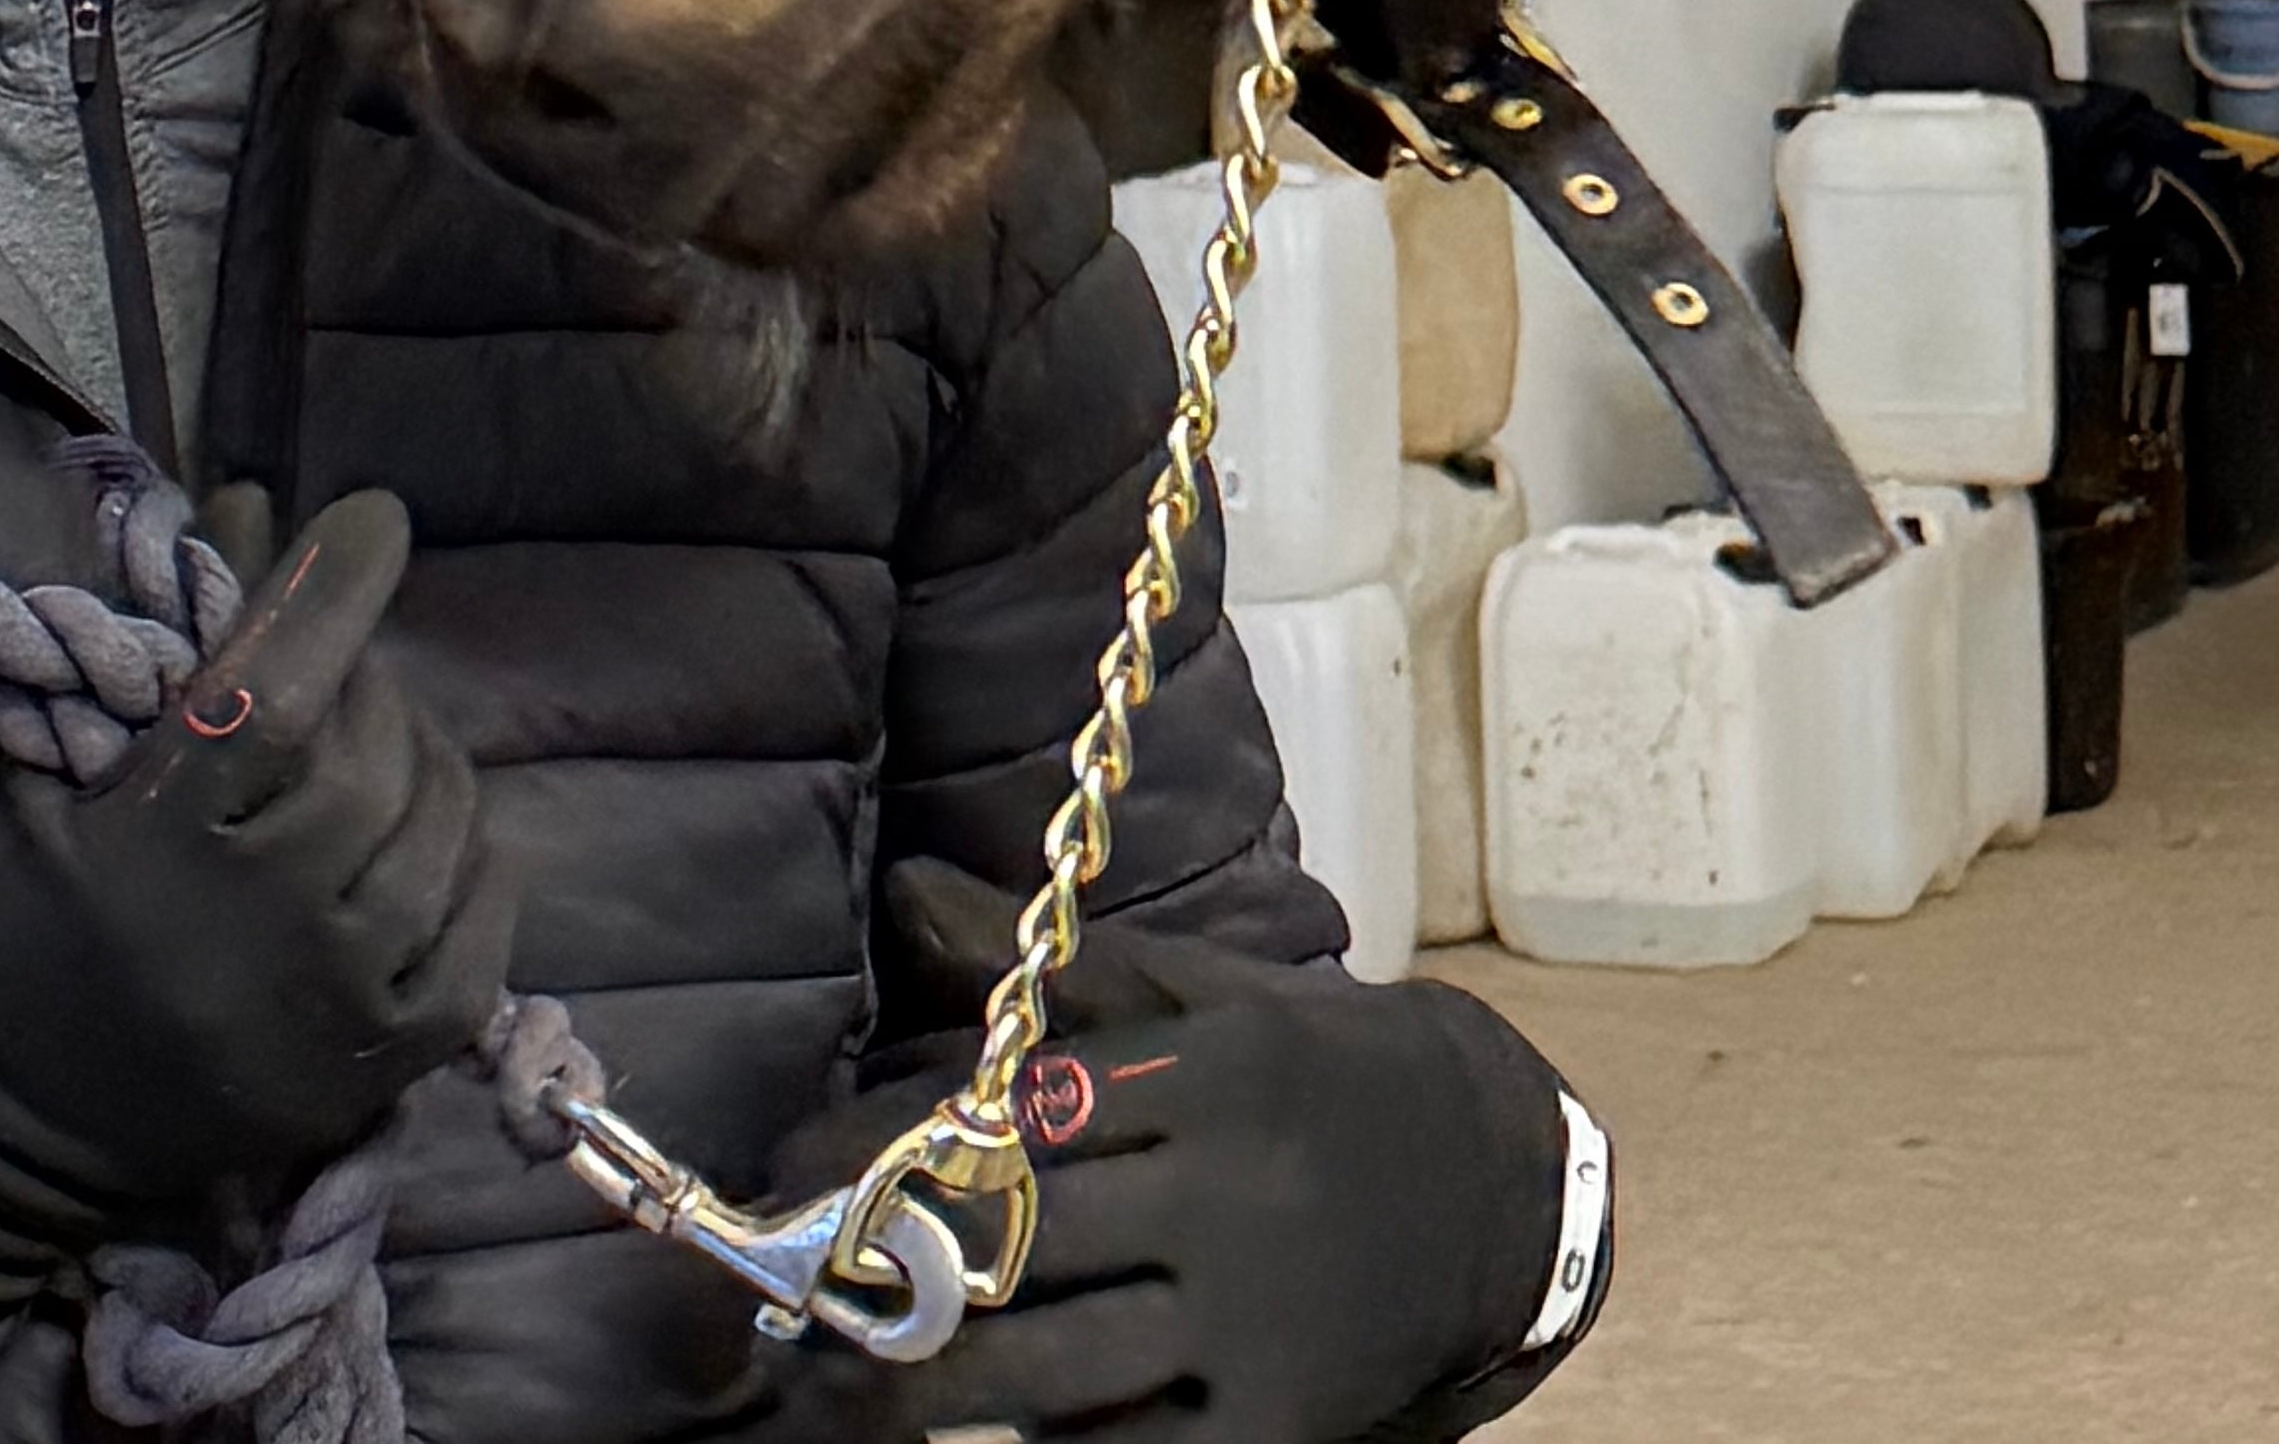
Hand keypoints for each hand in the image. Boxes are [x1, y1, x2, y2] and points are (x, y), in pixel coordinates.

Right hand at [0, 494, 511, 1322]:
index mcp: (155, 848)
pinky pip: (478, 942)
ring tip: (380, 743)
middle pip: (371, 755)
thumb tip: (243, 503)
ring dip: (423, 762)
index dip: (333, 588)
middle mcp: (258, 930)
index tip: (373, 517)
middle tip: (339, 664)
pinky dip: (476, 867)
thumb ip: (140, 651)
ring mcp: (326, 1009)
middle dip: (368, 680)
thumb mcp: (37, 781)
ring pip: (437, 834)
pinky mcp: (369, 1075)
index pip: (277, 689)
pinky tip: (437, 835)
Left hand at [818, 874, 1576, 1443]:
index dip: (885, 1152)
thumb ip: (1051, 970)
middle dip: (887, 1280)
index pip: (1009, 1114)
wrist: (1492, 1182)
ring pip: (1057, 1368)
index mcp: (1208, 1074)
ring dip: (929, 1395)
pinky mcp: (1272, 1428)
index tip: (790, 1180)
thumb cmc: (1304, 1075)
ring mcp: (1257, 1324)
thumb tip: (901, 889)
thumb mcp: (1200, 999)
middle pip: (1020, 1246)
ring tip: (837, 1401)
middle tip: (787, 1299)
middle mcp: (1233, 1196)